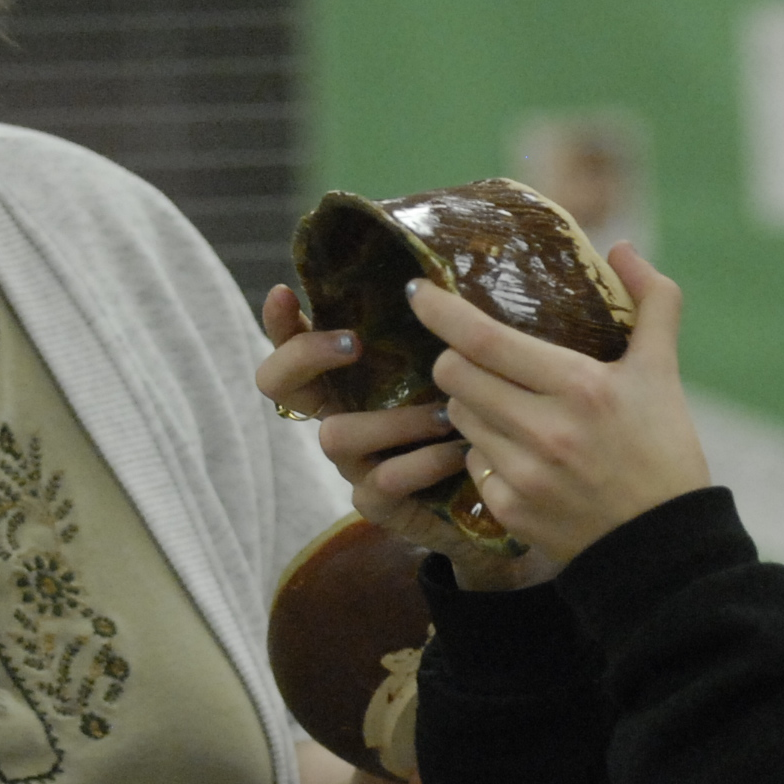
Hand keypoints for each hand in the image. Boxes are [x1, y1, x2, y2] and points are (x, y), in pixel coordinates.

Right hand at [257, 284, 549, 587]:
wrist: (504, 490)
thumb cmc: (475, 412)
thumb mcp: (456, 364)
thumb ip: (436, 330)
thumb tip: (434, 280)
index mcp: (349, 377)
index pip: (292, 344)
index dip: (279, 321)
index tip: (285, 292)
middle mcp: (339, 414)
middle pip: (280, 385)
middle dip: (308, 356)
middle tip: (355, 343)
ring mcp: (352, 463)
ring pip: (336, 435)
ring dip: (391, 420)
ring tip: (444, 414)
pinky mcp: (377, 503)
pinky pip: (382, 481)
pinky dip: (422, 464)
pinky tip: (459, 453)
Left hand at [410, 243, 709, 567]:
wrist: (665, 546)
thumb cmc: (664, 451)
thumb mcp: (663, 373)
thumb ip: (652, 301)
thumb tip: (623, 248)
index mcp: (580, 387)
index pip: (484, 340)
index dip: (440, 312)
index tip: (418, 292)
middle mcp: (545, 430)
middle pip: (454, 377)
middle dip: (455, 360)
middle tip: (475, 358)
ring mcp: (523, 475)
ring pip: (460, 418)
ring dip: (473, 405)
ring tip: (509, 407)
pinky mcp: (510, 511)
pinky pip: (473, 465)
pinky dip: (488, 453)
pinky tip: (521, 455)